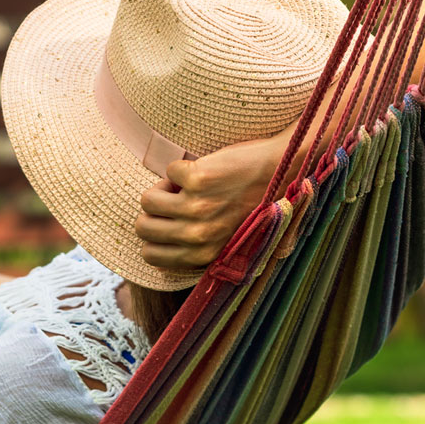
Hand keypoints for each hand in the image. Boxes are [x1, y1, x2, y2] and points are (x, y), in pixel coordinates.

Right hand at [135, 134, 284, 269]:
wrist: (282, 172)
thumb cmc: (255, 205)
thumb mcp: (228, 240)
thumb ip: (198, 250)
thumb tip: (154, 253)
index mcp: (203, 255)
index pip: (150, 255)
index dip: (155, 235)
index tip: (171, 221)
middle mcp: (198, 236)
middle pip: (142, 227)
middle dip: (154, 211)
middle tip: (177, 200)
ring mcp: (197, 207)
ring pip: (148, 200)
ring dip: (164, 188)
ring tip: (188, 185)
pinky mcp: (198, 179)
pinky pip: (169, 171)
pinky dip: (182, 167)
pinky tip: (204, 170)